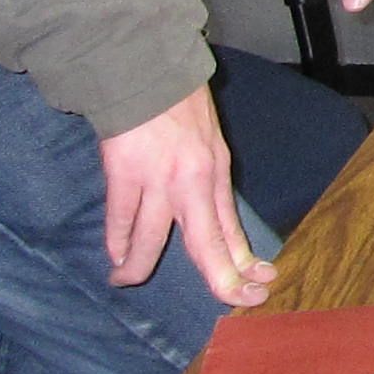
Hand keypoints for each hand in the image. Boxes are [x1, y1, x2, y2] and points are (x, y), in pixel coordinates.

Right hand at [100, 88, 268, 307]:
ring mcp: (158, 180)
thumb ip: (208, 182)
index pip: (232, 230)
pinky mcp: (125, 173)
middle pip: (208, 246)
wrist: (147, 71)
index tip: (258, 286)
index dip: (245, 263)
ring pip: (153, 242)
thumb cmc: (178, 105)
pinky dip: (117, 242)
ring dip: (138, 267)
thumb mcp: (209, 144)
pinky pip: (121, 220)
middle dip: (222, 281)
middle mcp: (193, 182)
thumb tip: (210, 222)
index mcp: (216, 173)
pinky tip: (115, 255)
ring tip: (127, 280)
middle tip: (229, 301)